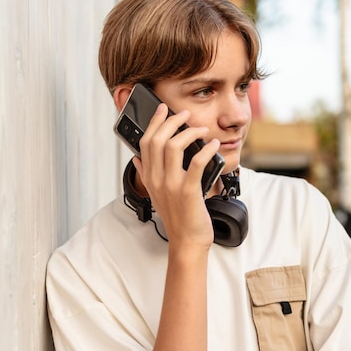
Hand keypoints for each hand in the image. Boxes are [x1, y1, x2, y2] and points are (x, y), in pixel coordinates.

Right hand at [133, 104, 219, 248]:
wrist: (188, 241)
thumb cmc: (177, 218)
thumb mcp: (156, 195)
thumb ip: (146, 175)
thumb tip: (137, 159)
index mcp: (150, 178)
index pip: (145, 143)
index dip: (154, 122)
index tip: (163, 109)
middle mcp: (157, 180)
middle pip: (157, 140)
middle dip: (172, 121)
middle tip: (185, 115)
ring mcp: (172, 185)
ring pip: (173, 146)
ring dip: (189, 132)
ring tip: (202, 129)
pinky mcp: (188, 191)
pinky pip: (196, 163)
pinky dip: (206, 150)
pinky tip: (213, 145)